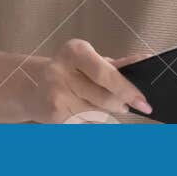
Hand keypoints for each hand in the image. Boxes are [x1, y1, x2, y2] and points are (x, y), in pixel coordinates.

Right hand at [18, 39, 152, 122]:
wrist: (32, 85)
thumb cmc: (70, 72)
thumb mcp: (90, 61)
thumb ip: (116, 65)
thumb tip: (145, 61)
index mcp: (74, 51)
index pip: (105, 73)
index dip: (126, 89)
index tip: (144, 102)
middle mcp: (61, 71)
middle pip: (103, 97)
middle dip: (120, 104)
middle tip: (126, 106)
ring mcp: (55, 94)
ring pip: (96, 114)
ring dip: (104, 114)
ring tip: (97, 105)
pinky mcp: (53, 115)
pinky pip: (85, 124)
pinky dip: (90, 122)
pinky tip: (81, 113)